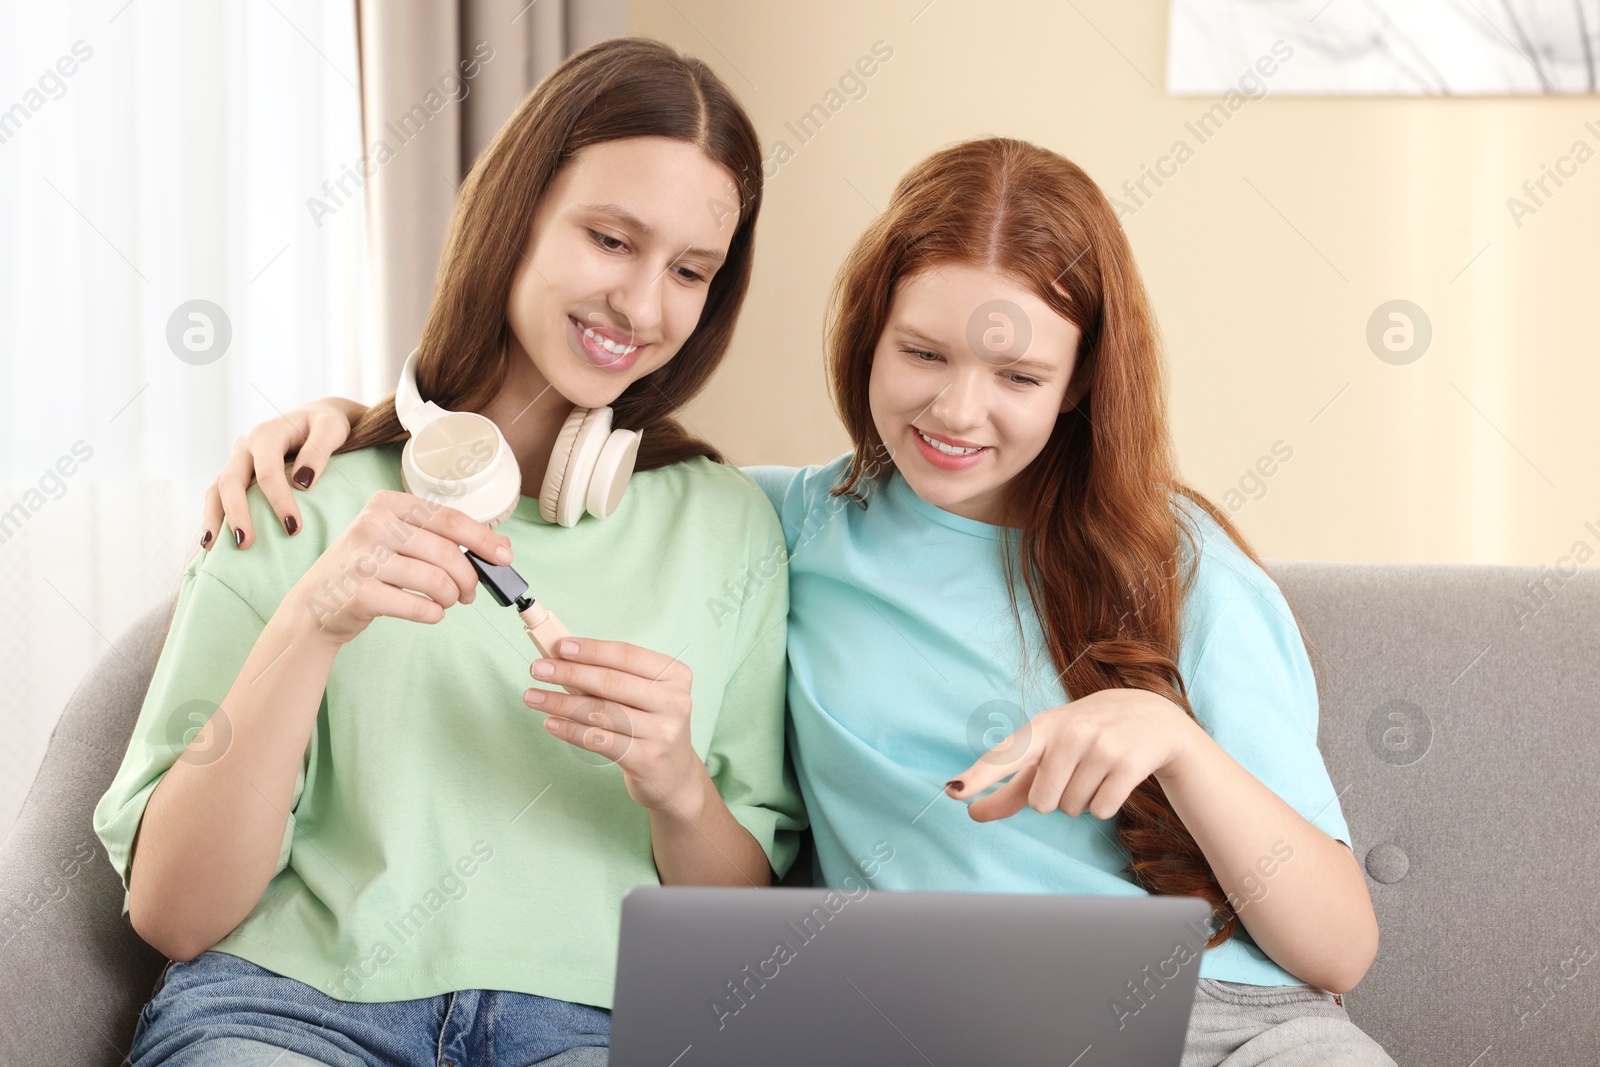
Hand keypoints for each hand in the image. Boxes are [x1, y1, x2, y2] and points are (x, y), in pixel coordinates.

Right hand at [202, 396, 367, 548]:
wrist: (316, 418)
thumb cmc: (326, 424)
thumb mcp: (331, 428)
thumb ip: (319, 450)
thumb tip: (302, 483)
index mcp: (267, 435)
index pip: (268, 471)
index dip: (278, 500)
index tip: (294, 528)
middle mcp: (246, 447)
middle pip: (231, 481)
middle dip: (237, 513)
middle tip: (246, 543)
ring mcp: (238, 461)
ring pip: (216, 489)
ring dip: (213, 518)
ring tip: (212, 547)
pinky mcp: (238, 474)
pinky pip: (218, 495)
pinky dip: (214, 516)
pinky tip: (213, 541)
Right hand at [283, 489, 511, 648]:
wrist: (315, 605)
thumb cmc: (366, 569)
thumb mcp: (398, 541)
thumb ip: (445, 539)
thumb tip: (503, 546)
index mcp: (386, 504)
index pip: (449, 518)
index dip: (483, 539)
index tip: (505, 557)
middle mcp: (372, 525)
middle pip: (446, 552)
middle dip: (469, 577)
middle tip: (470, 592)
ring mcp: (363, 560)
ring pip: (436, 580)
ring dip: (452, 597)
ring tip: (448, 602)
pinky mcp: (360, 594)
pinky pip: (419, 607)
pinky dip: (433, 614)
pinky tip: (430, 612)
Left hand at [523, 638, 704, 812]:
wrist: (675, 776)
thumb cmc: (651, 725)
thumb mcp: (645, 695)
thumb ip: (613, 675)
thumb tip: (563, 657)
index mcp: (675, 675)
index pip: (627, 655)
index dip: (591, 649)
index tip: (560, 647)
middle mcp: (674, 702)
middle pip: (612, 681)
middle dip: (569, 672)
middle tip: (538, 669)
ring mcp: (663, 732)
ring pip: (600, 711)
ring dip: (560, 702)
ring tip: (533, 696)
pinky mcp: (646, 759)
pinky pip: (598, 740)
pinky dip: (570, 730)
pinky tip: (551, 723)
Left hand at [945, 688, 1199, 822]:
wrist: (1150, 717)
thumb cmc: (1085, 737)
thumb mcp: (1048, 751)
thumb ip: (1009, 785)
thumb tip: (972, 811)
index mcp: (1042, 728)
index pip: (1005, 756)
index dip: (978, 777)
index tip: (954, 792)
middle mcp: (1069, 733)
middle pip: (1042, 803)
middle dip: (1056, 797)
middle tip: (1075, 770)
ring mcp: (1100, 746)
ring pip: (1072, 808)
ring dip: (1082, 799)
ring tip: (1097, 769)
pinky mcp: (1129, 763)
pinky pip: (1100, 810)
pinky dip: (1104, 803)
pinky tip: (1115, 777)